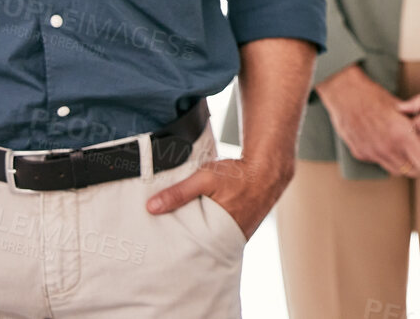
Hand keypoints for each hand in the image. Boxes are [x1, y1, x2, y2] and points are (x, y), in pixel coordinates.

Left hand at [146, 151, 290, 239]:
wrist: (268, 170)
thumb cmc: (238, 174)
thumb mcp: (205, 178)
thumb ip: (179, 193)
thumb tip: (151, 207)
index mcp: (220, 229)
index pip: (193, 248)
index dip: (178, 248)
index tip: (162, 248)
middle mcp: (231, 237)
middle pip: (202, 248)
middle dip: (188, 246)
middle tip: (168, 245)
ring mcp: (238, 236)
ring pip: (213, 243)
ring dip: (201, 240)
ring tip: (183, 238)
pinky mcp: (242, 231)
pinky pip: (223, 237)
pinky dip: (213, 234)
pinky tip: (204, 228)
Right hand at [315, 63, 419, 177]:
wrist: (344, 93)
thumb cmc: (372, 95)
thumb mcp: (400, 107)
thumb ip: (414, 122)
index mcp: (401, 135)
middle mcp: (387, 148)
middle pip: (413, 171)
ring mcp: (373, 153)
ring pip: (396, 170)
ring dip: (405, 163)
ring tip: (408, 150)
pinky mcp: (361, 154)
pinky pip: (379, 162)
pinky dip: (387, 157)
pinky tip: (388, 143)